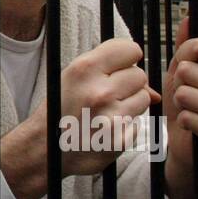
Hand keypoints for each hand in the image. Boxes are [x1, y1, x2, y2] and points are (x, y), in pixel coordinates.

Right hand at [1, 38, 159, 198]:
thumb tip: (153, 90)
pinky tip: (107, 128)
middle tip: (107, 94)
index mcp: (84, 69)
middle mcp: (99, 91)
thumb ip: (109, 70)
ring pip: (144, 98)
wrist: (44, 148)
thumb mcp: (73, 77)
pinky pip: (138, 123)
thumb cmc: (59, 108)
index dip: (127, 59)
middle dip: (128, 83)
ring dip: (130, 104)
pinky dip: (126, 126)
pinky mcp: (119, 139)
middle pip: (140, 75)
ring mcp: (111, 117)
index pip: (130, 49)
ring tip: (107, 111)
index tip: (119, 67)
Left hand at [162, 16, 197, 165]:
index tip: (183, 75)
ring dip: (178, 105)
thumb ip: (185, 47)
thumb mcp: (179, 73)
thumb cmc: (183, 106)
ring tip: (188, 111)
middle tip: (184, 99)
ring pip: (185, 94)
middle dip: (176, 86)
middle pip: (187, 70)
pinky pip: (188, 117)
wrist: (183, 143)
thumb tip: (189, 19)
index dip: (180, 60)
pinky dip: (182, 123)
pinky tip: (190, 126)